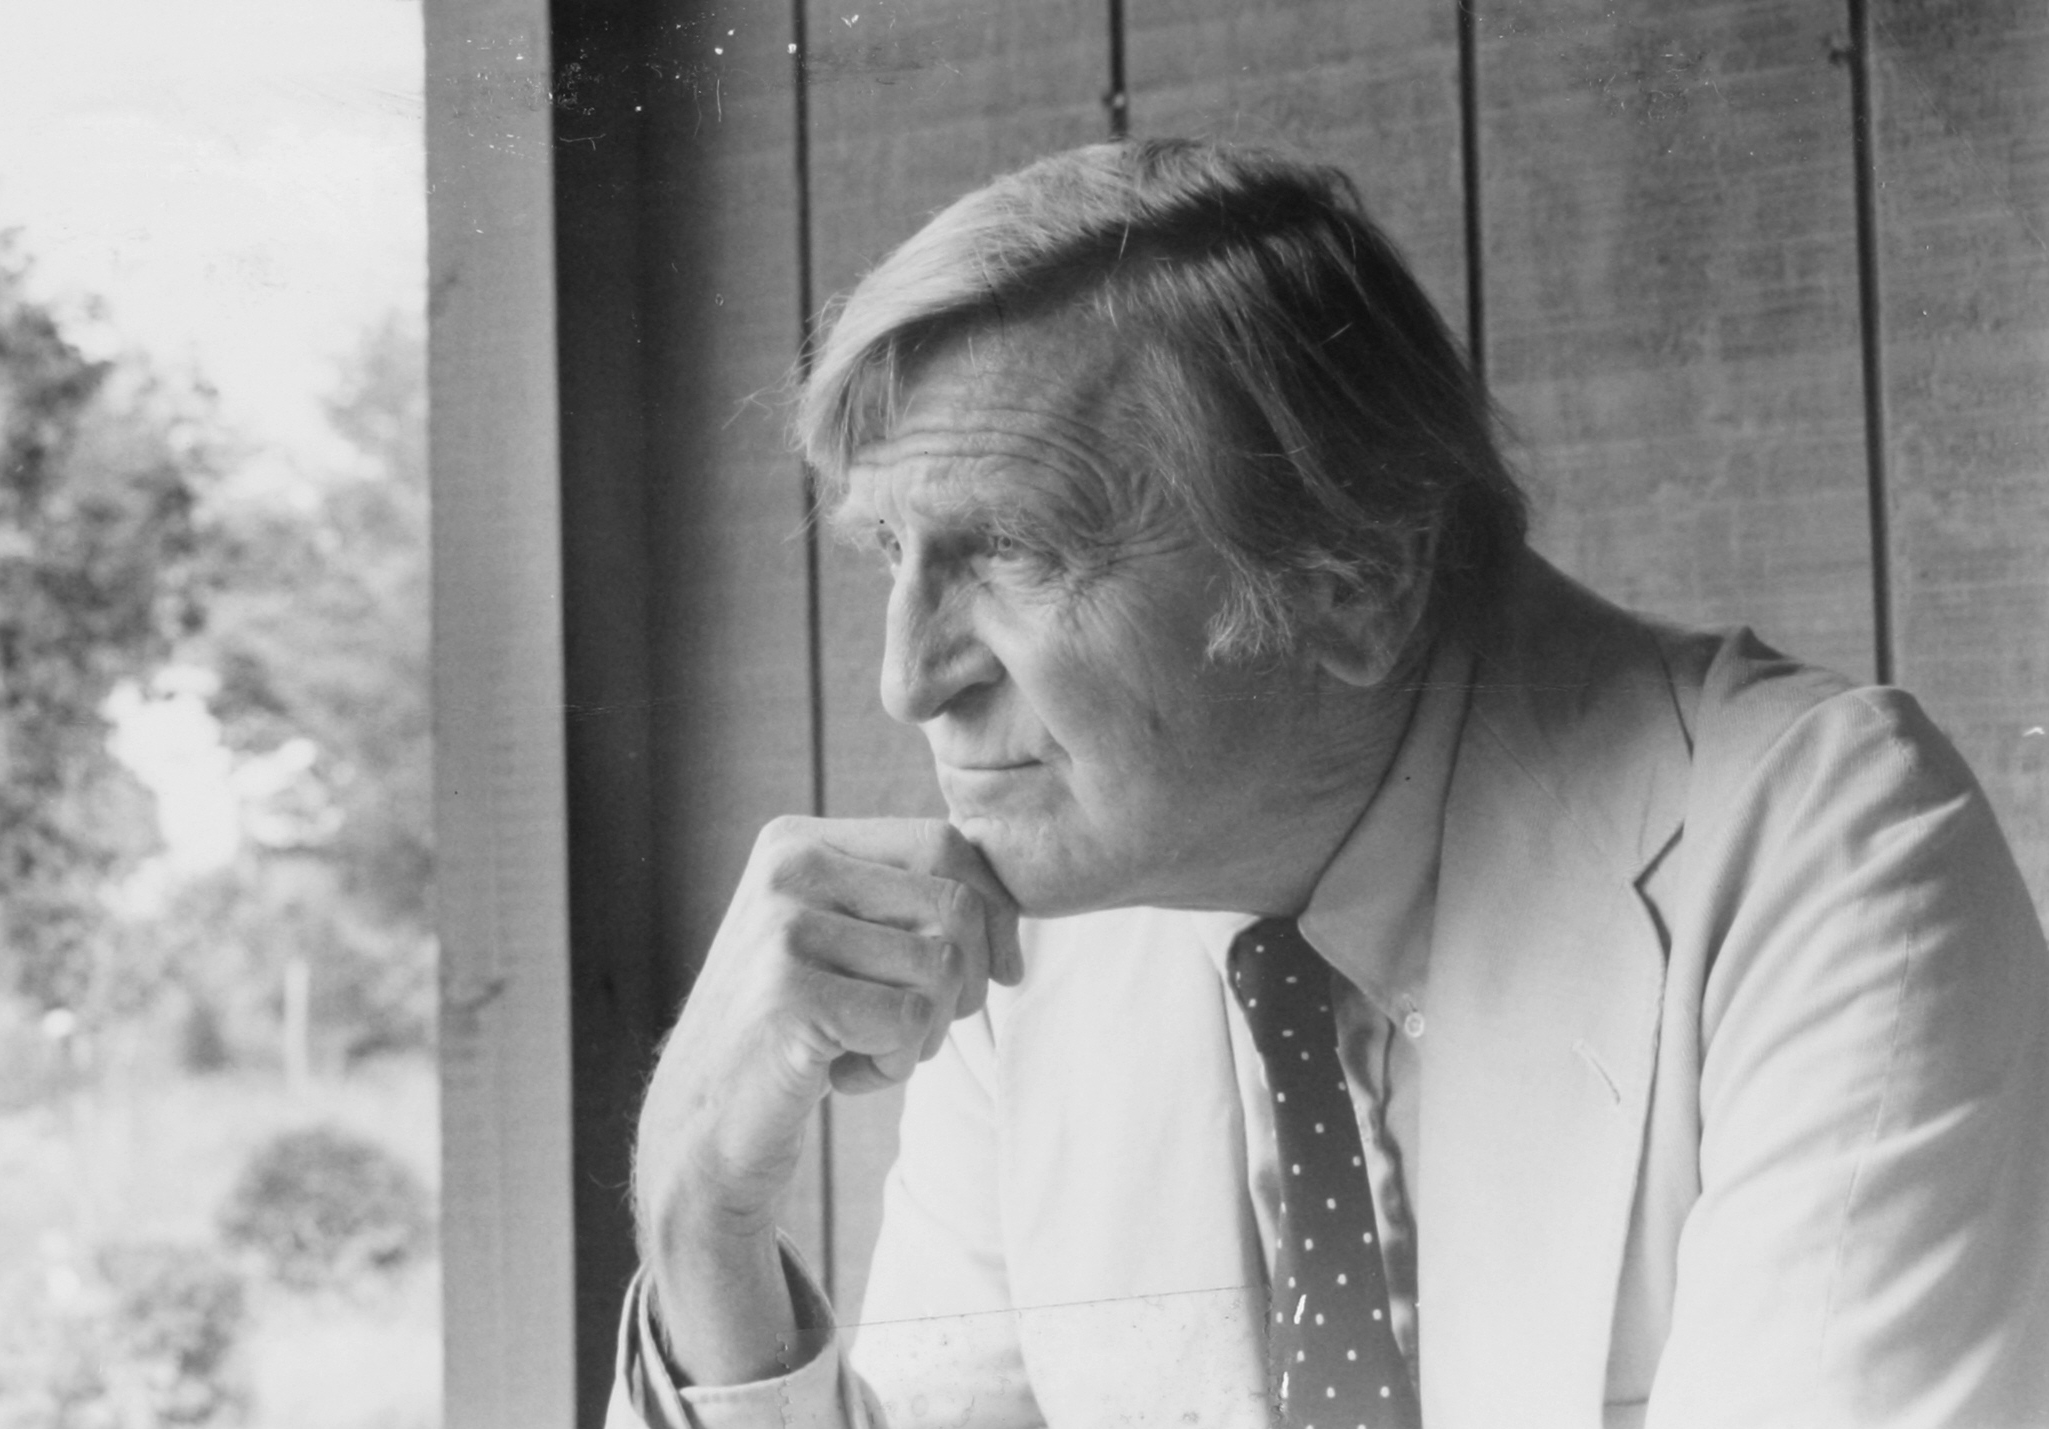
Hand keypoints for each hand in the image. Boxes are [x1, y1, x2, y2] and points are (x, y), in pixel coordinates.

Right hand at [633, 816, 1021, 1381]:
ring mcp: (784, 929)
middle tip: (916, 1026)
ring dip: (925, 1032)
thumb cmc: (793, 1032)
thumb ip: (907, 901)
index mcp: (800, 841)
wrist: (700, 1126)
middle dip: (967, 981)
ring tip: (865, 1047)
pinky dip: (895, 1065)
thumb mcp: (840, 942)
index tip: (999, 972)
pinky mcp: (790, 995)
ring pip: (942, 967)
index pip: (945, 842)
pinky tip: (841, 1074)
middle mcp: (788, 868)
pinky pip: (909, 1022)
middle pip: (956, 904)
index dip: (995, 911)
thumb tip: (1012, 910)